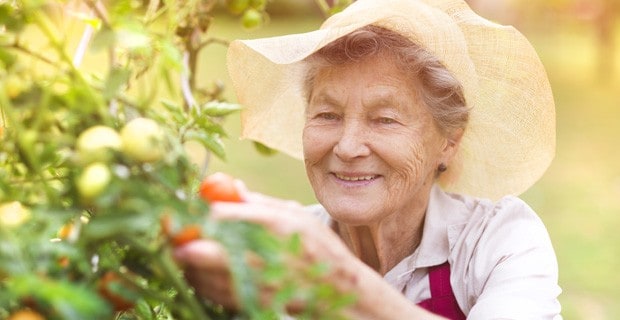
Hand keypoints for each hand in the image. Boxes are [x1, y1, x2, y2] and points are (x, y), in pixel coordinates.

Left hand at [173, 189, 358, 311]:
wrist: (338, 295)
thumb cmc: (318, 249)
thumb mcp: (297, 216)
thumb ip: (260, 203)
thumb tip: (230, 188)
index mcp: (272, 226)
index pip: (218, 216)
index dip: (192, 212)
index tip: (177, 208)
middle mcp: (258, 256)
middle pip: (199, 249)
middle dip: (178, 239)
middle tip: (170, 230)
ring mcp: (251, 284)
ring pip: (198, 273)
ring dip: (186, 260)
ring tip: (186, 247)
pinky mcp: (246, 303)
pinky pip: (208, 291)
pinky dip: (199, 278)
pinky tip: (203, 268)